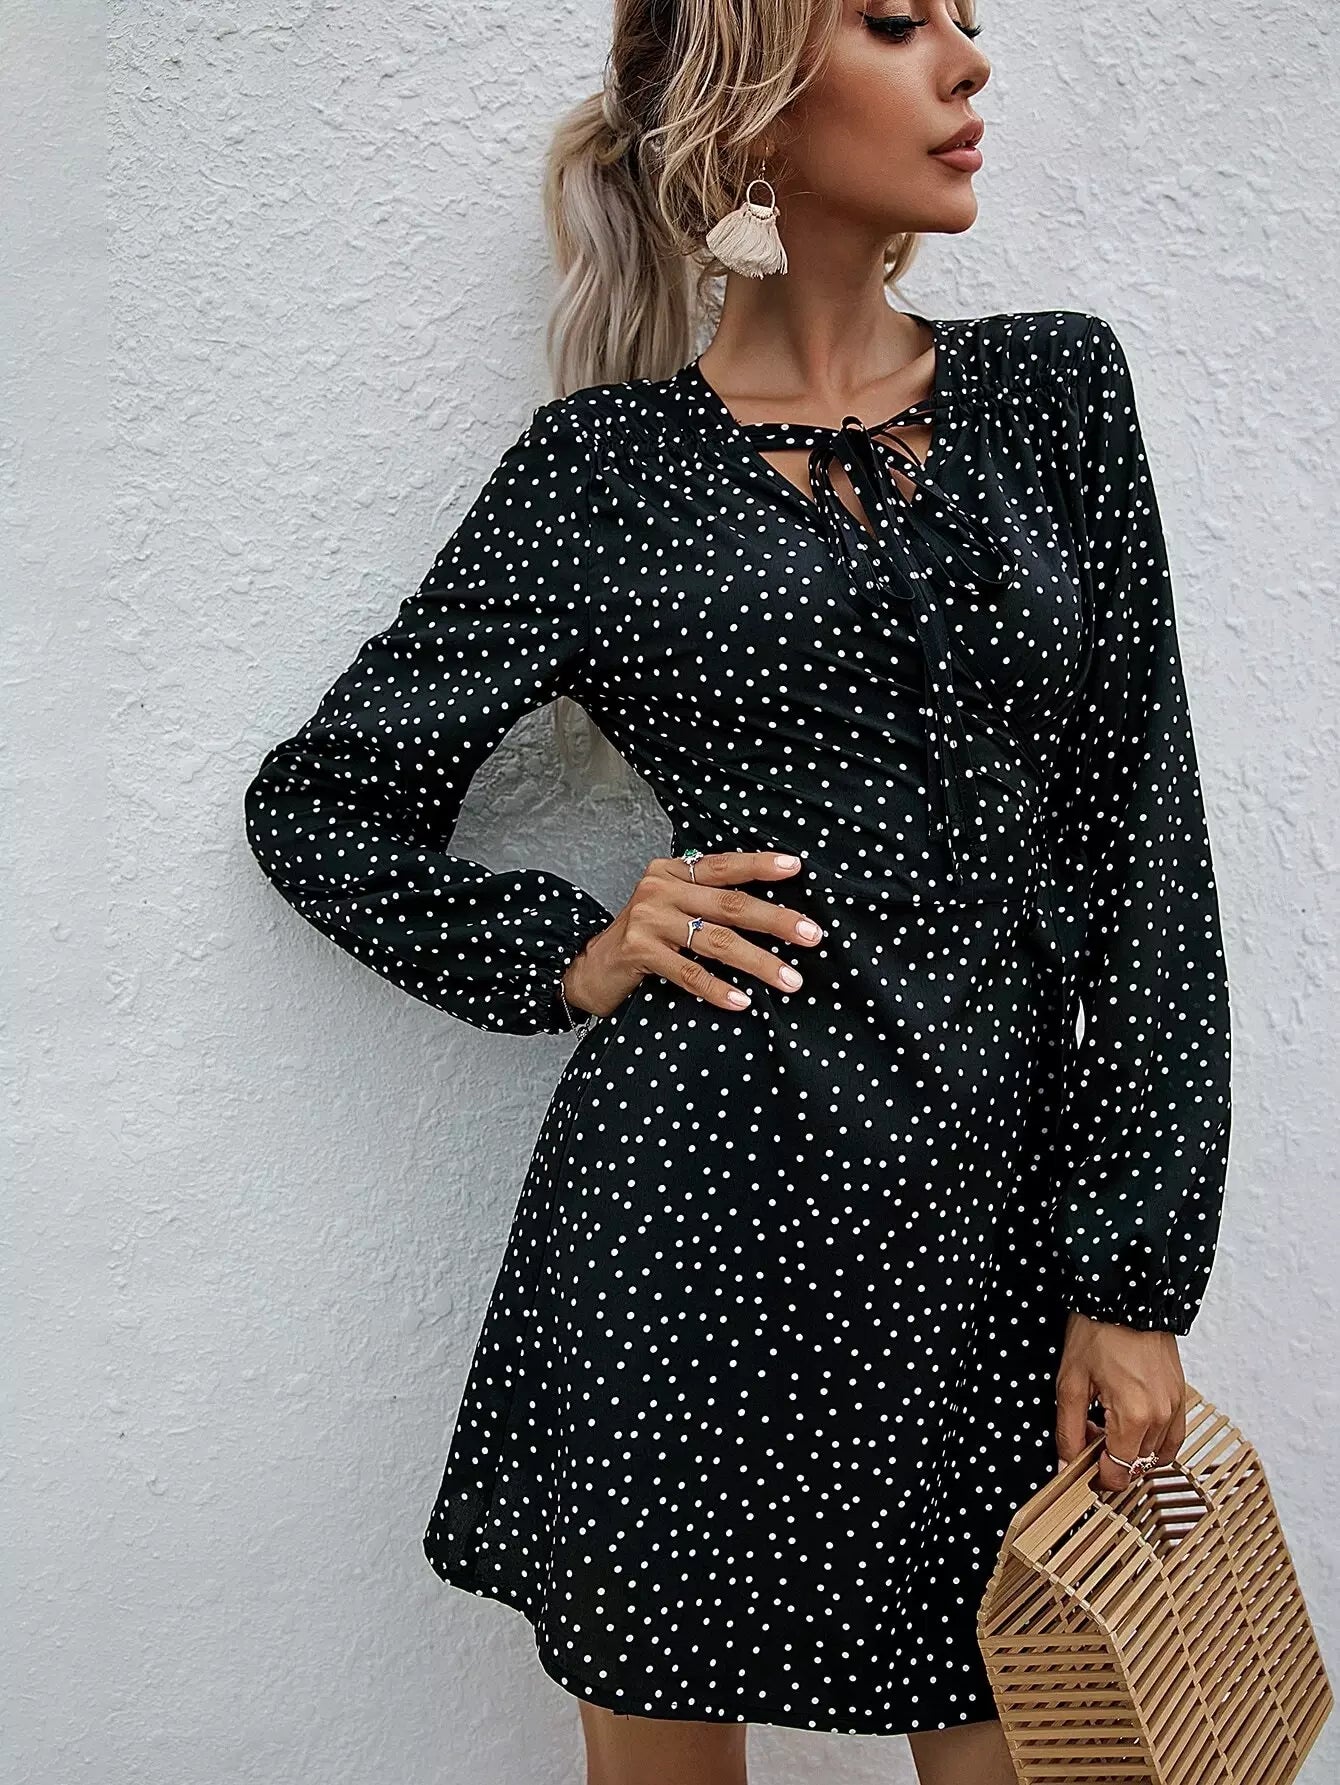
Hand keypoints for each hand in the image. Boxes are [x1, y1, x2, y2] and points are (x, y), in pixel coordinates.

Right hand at [560, 849, 823, 1019]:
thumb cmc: (643, 938)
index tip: (796, 868)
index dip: (760, 866)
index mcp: (673, 872)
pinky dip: (718, 988)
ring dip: (759, 962)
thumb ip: (706, 900)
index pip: (724, 865)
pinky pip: (689, 973)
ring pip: (716, 941)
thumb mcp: (671, 906)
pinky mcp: (638, 953)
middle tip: (812, 935)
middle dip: (776, 920)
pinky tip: (743, 1001)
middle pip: (730, 904)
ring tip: (791, 979)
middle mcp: (660, 889)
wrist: (589, 966)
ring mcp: (648, 920)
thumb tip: (770, 911)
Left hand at [1054, 1311, 1187, 1492]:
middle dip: (1110, 1458)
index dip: (1097, 1476)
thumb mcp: (1071, 1382)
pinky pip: (1172, 1438)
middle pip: (1136, 1466)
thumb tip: (1066, 1466)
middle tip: (1088, 1430)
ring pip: (1153, 1455)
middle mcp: (1160, 1417)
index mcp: (1133, 1416)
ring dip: (1131, 1449)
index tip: (1082, 1463)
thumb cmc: (1097, 1333)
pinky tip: (1132, 1424)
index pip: (1119, 1474)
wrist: (1127, 1297)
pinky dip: (1153, 1442)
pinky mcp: (1181, 1397)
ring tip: (1108, 1421)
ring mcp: (1175, 1407)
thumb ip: (1068, 1430)